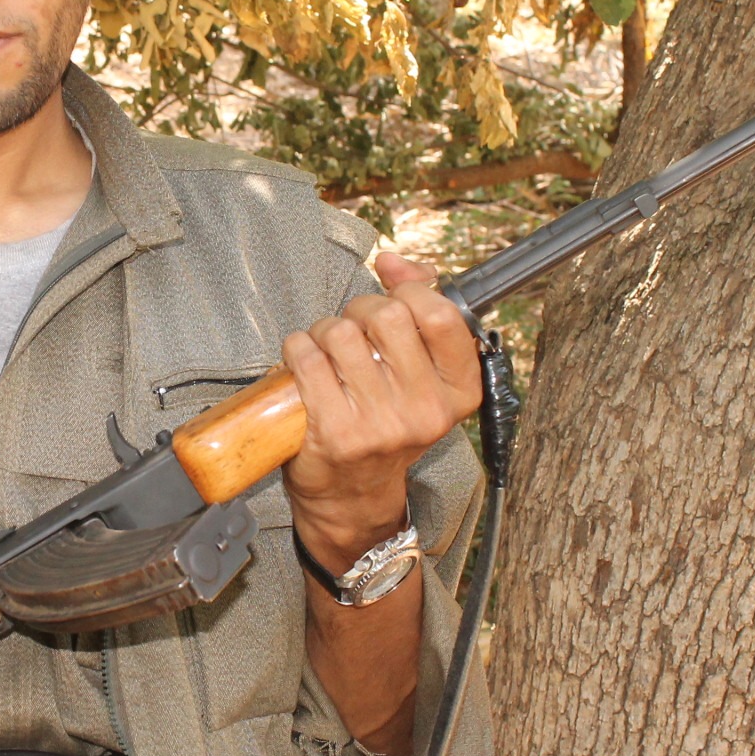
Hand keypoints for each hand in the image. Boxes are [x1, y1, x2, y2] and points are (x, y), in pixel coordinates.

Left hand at [282, 251, 481, 566]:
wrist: (352, 494)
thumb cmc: (383, 422)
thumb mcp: (419, 374)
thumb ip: (420, 309)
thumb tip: (395, 261)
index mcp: (457, 393)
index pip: (441, 315)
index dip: (410, 290)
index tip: (392, 290)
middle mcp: (426, 411)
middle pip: (386, 316)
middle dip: (359, 310)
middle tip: (353, 332)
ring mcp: (381, 425)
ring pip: (341, 333)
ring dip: (324, 332)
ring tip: (326, 354)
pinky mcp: (336, 432)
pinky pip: (307, 357)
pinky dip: (297, 350)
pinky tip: (303, 367)